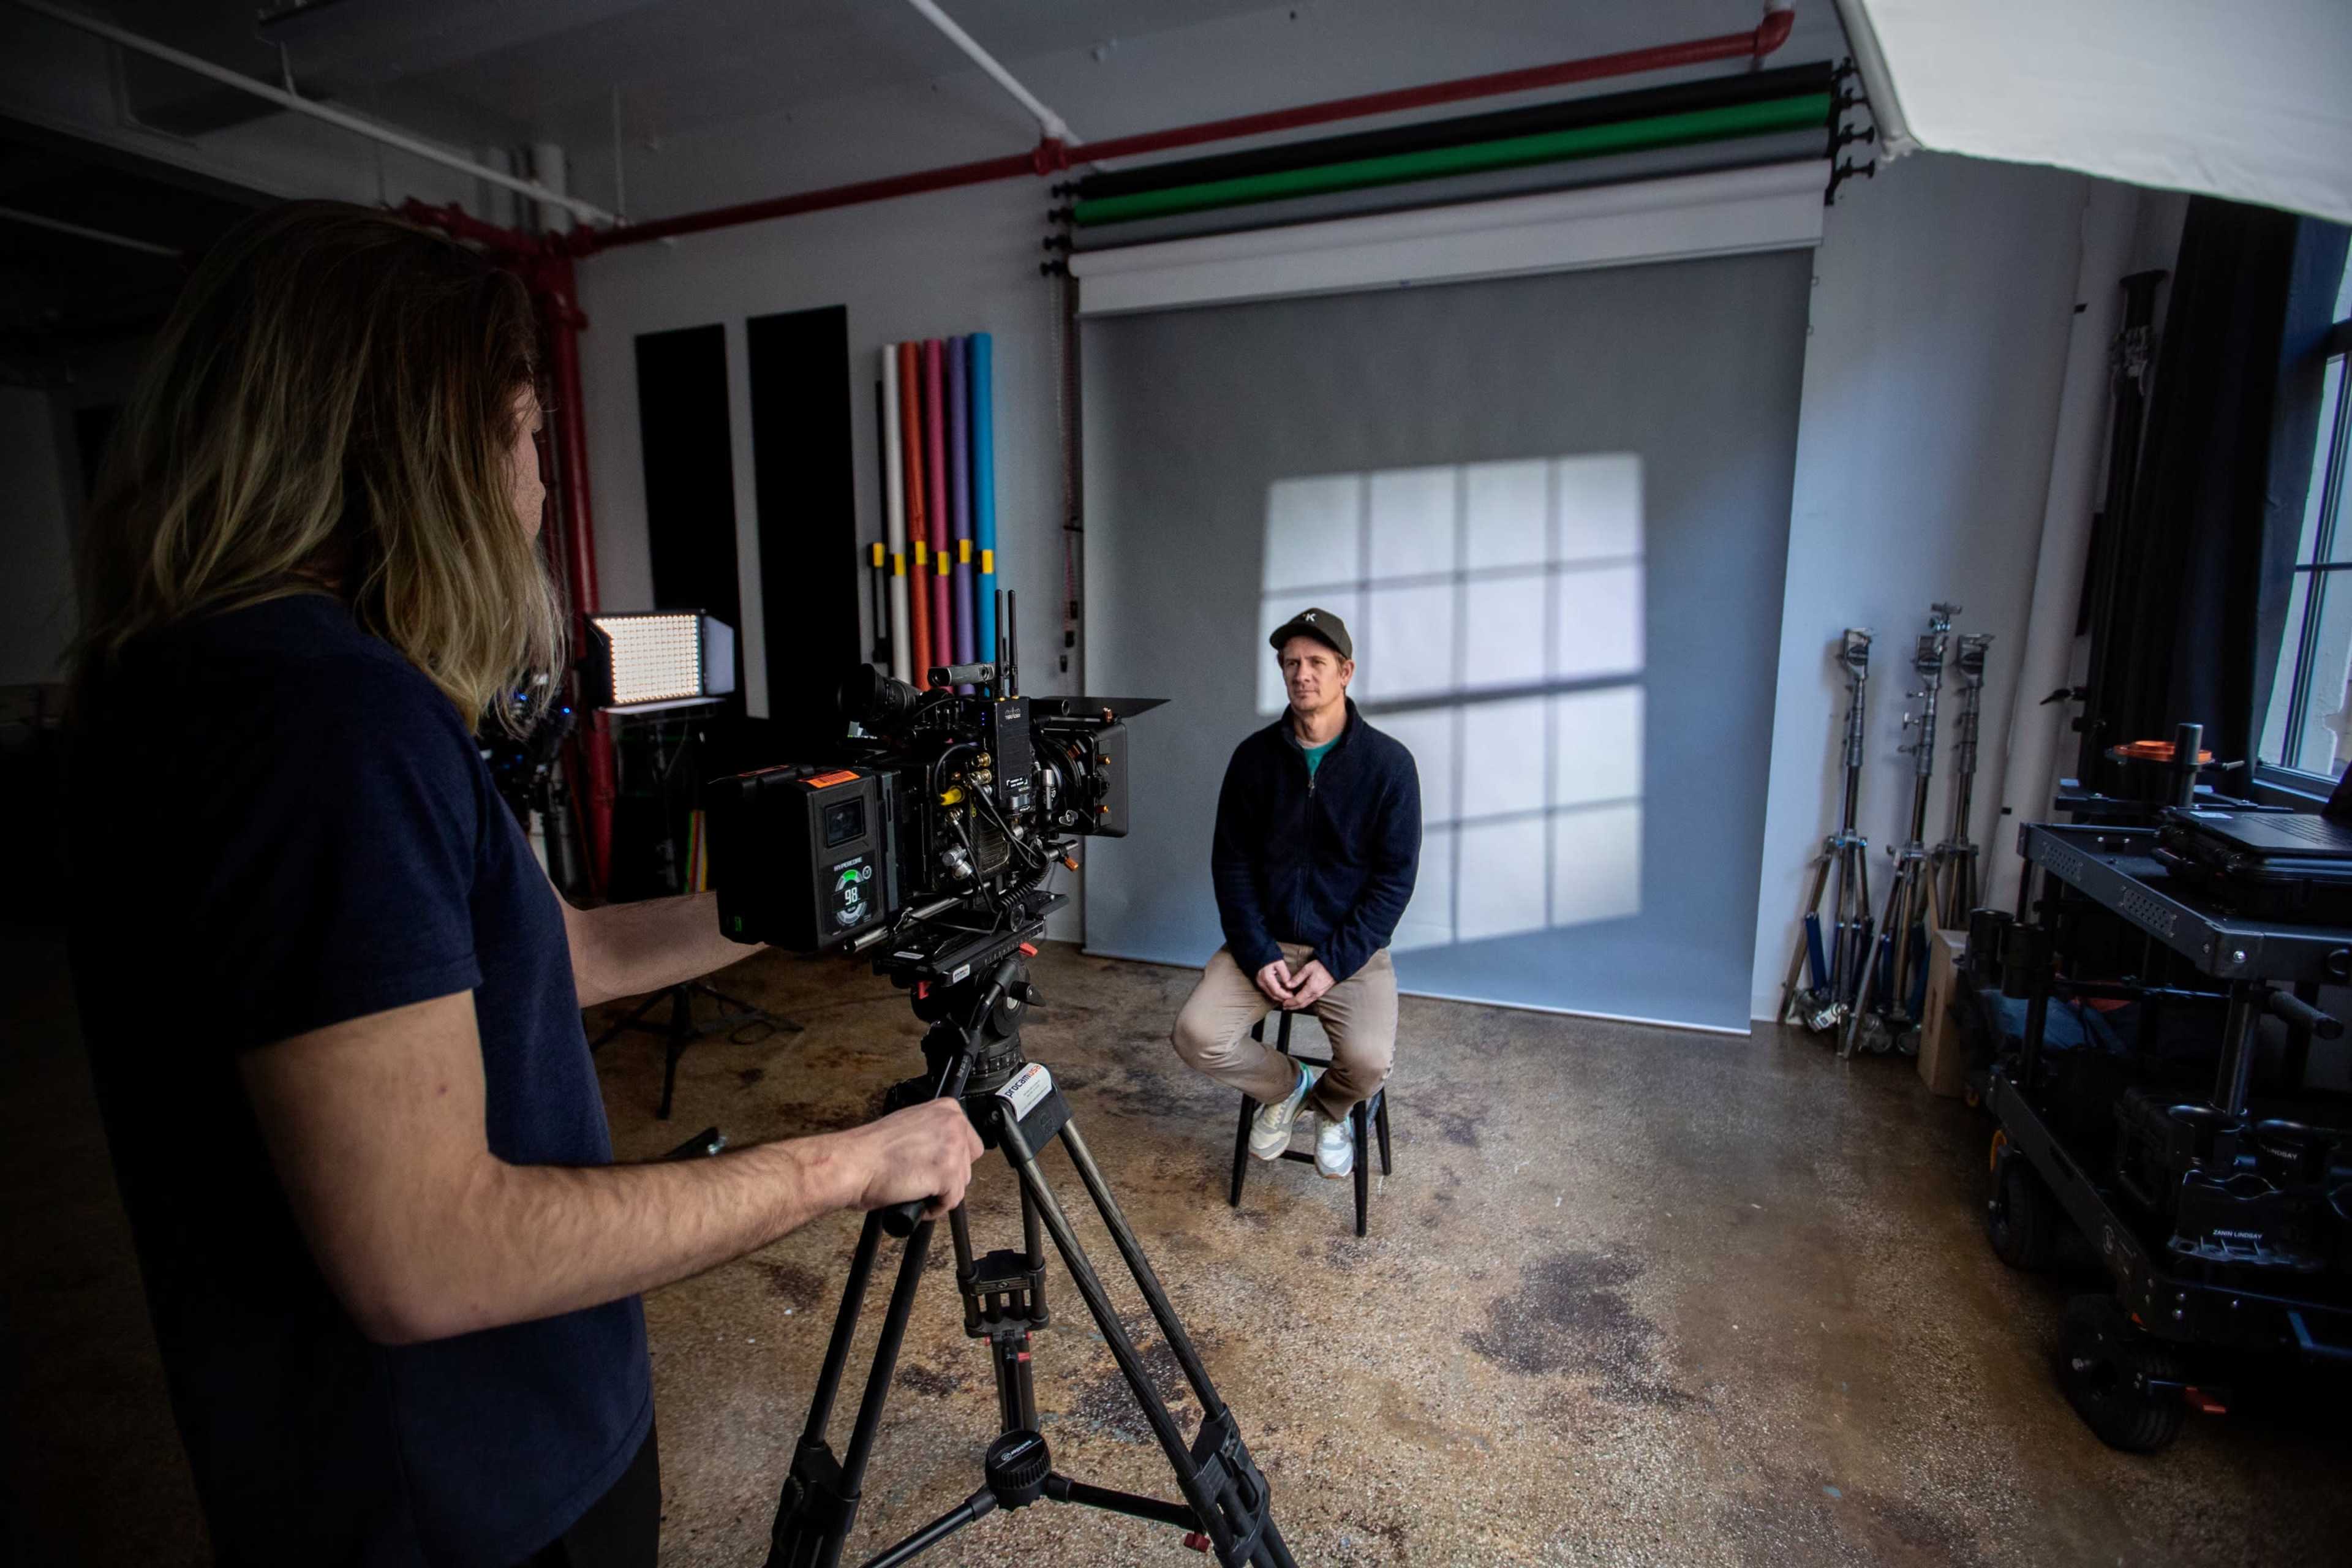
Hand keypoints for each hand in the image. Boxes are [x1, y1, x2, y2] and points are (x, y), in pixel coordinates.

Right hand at [837, 1100, 984, 1218]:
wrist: (853, 1163)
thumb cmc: (870, 1149)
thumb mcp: (909, 1125)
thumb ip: (932, 1132)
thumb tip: (943, 1149)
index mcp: (946, 1109)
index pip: (970, 1142)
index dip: (952, 1160)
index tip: (937, 1167)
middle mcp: (953, 1125)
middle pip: (967, 1164)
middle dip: (947, 1177)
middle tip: (922, 1179)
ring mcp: (952, 1149)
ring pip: (961, 1184)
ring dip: (939, 1193)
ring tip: (914, 1188)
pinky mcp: (947, 1175)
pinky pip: (951, 1202)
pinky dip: (933, 1208)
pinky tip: (916, 1200)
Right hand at [1255, 959, 1298, 1006]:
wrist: (1257, 951)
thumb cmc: (1268, 955)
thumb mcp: (1279, 962)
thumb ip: (1285, 974)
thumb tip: (1290, 984)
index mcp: (1267, 978)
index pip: (1277, 991)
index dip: (1285, 995)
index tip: (1293, 996)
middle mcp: (1262, 982)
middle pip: (1273, 995)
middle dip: (1283, 998)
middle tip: (1292, 997)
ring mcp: (1259, 983)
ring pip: (1270, 994)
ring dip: (1280, 996)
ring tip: (1289, 994)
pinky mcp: (1260, 982)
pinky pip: (1268, 991)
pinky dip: (1276, 993)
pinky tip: (1282, 990)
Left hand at [1284, 959, 1334, 1009]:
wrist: (1335, 966)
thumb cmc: (1322, 966)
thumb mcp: (1307, 969)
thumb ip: (1297, 978)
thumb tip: (1288, 985)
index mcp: (1311, 989)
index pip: (1298, 1000)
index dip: (1290, 1003)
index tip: (1284, 1003)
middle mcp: (1315, 994)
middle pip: (1302, 1004)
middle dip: (1292, 1007)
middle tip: (1284, 1007)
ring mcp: (1319, 994)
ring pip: (1307, 1003)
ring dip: (1298, 1005)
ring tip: (1290, 1005)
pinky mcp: (1321, 992)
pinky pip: (1311, 1000)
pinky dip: (1303, 1002)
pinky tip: (1300, 1000)